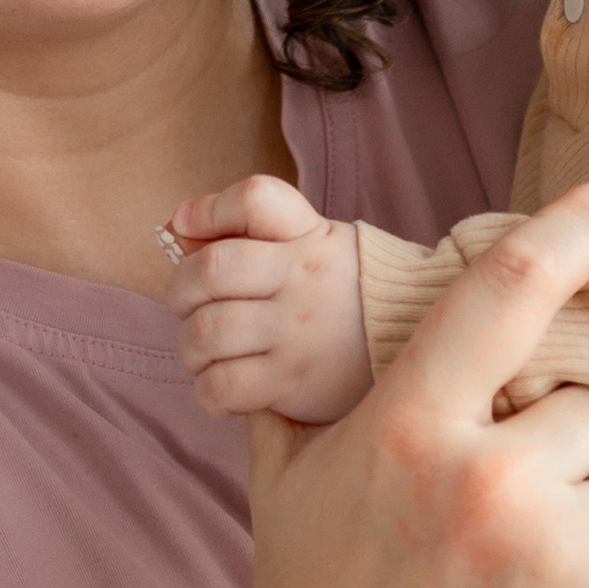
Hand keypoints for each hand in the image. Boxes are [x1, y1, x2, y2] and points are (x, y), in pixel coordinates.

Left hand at [166, 175, 374, 420]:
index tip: (188, 227)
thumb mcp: (314, 244)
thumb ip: (249, 229)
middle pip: (210, 270)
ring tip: (205, 350)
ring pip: (207, 332)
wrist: (411, 348)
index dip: (208, 210)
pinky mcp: (294, 382)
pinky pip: (222, 385)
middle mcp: (302, 278)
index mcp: (308, 236)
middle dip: (180, 292)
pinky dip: (207, 387)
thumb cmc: (342, 295)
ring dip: (190, 345)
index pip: (255, 199)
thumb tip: (176, 225)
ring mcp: (298, 332)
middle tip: (189, 307)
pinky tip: (221, 383)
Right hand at [223, 182, 588, 587]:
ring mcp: (551, 554)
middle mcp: (482, 481)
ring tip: (568, 552)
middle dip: (587, 442)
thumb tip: (308, 293)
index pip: (505, 292)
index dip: (576, 229)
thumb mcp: (288, 484)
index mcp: (403, 429)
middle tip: (536, 499)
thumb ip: (312, 385)